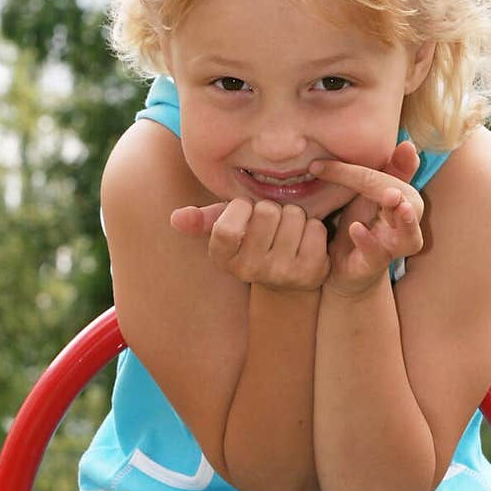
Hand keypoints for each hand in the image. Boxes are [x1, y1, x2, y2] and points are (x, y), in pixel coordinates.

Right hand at [170, 198, 329, 291]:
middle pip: (267, 213)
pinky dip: (313, 228)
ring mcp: (282, 274)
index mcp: (224, 259)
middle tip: (272, 221)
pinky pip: (315, 230)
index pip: (227, 229)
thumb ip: (203, 219)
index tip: (246, 210)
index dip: (240, 209)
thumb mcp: (227, 228)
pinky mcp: (311, 273)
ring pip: (294, 216)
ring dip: (294, 215)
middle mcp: (251, 271)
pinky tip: (305, 240)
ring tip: (288, 230)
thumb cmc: (254, 243)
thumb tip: (176, 218)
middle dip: (272, 207)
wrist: (287, 282)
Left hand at [311, 140, 424, 297]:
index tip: (321, 165)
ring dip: (406, 221)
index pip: (388, 180)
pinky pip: (379, 255)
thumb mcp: (364, 195)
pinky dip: (369, 241)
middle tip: (392, 188)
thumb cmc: (357, 227)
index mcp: (401, 202)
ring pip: (410, 236)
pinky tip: (356, 228)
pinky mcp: (375, 266)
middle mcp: (404, 225)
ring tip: (395, 202)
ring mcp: (392, 248)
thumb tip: (408, 142)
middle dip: (401, 194)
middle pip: (411, 205)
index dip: (361, 172)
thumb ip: (377, 170)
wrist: (339, 269)